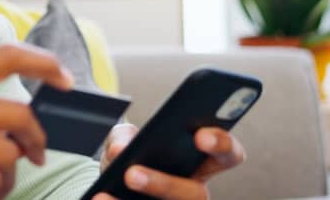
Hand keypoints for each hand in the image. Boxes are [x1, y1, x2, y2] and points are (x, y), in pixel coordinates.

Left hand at [95, 124, 245, 199]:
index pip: (230, 155)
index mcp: (201, 164)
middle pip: (195, 195)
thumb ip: (124, 136)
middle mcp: (194, 193)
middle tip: (131, 173)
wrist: (111, 188)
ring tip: (108, 191)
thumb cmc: (128, 158)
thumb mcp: (124, 141)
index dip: (222, 144)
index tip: (200, 135)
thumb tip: (121, 150)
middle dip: (164, 184)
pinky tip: (100, 198)